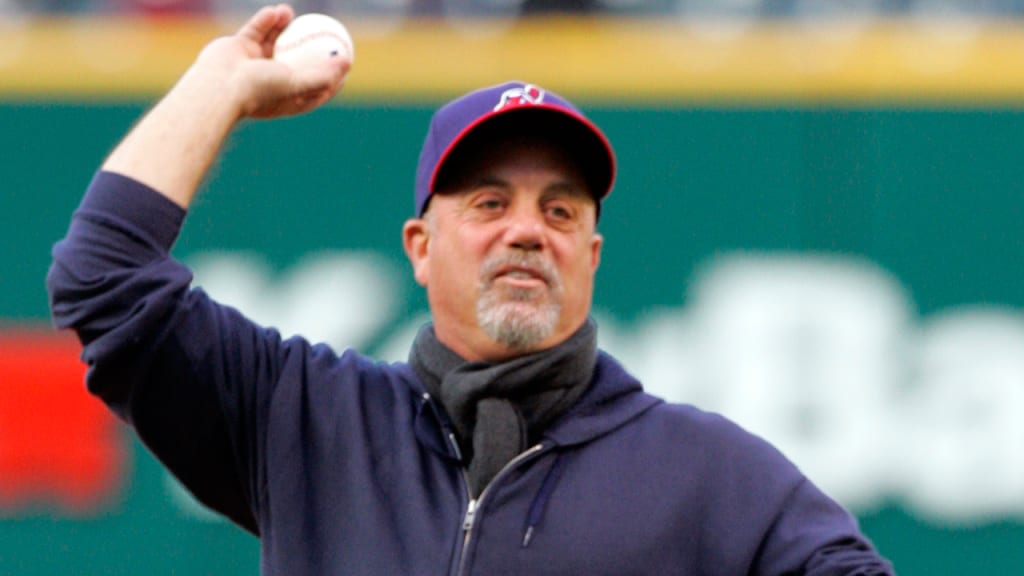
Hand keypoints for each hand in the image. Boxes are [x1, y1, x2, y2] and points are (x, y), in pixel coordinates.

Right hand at [188, 4, 349, 119]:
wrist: (219, 86)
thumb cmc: (259, 90)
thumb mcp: (297, 85)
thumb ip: (322, 76)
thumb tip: (347, 63)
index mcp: (286, 96)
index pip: (315, 86)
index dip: (331, 75)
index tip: (345, 60)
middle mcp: (271, 80)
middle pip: (296, 59)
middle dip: (310, 45)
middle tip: (325, 29)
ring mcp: (254, 63)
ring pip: (274, 40)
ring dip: (283, 25)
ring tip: (290, 12)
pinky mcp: (239, 48)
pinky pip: (256, 29)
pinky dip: (266, 20)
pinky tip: (277, 10)